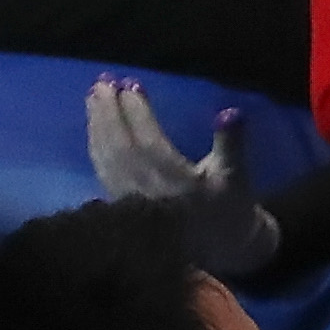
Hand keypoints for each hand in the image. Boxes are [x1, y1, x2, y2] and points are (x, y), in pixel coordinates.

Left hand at [85, 80, 280, 275]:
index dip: (137, 112)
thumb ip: (231, 143)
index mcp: (173, 180)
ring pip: (106, 156)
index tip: (130, 84)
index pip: (147, 140)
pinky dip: (95, 145)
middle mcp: (145, 189)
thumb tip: (230, 113)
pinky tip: (92, 127)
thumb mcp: (236, 174)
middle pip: (119, 145)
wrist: (220, 247)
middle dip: (108, 111)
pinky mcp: (121, 204)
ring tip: (93, 94)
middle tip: (102, 81)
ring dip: (97, 124)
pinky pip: (102, 169)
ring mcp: (130, 197)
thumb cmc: (230, 206)